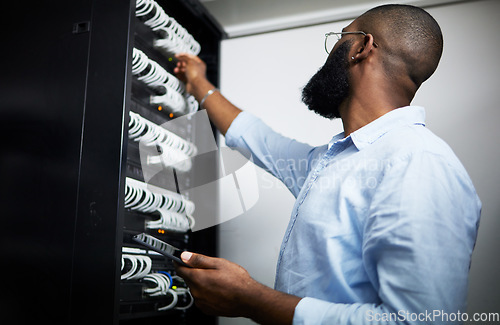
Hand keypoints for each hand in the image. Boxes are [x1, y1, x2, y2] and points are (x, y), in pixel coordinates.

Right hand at [174, 53, 206, 93]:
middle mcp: (196, 69)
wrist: (196, 86)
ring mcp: (192, 75)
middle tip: (178, 63)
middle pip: (187, 64)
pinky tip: (177, 73)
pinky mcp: (189, 80)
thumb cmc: (196, 74)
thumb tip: (179, 56)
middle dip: (181, 63)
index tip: (179, 55)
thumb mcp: (189, 62)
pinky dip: (179, 74)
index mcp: (199, 63)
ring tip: (176, 69)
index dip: (185, 55)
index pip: (191, 57)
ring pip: (184, 70)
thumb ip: (183, 57)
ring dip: (179, 69)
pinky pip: (183, 76)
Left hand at [175, 252, 300, 324]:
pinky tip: (218, 289)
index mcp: (198, 278)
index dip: (179, 262)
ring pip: (195, 288)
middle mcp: (196, 292)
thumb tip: (185, 256)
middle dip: (194, 272)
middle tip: (209, 269)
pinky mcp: (206, 309)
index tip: (179, 259)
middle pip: (188, 278)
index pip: (180, 269)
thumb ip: (199, 259)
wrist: (249, 299)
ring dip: (201, 283)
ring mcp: (201, 302)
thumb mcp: (219, 263)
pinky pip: (201, 298)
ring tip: (217, 280)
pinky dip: (205, 293)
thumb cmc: (237, 281)